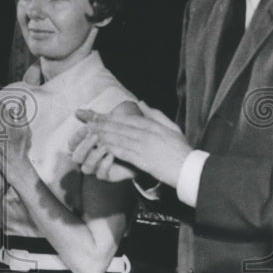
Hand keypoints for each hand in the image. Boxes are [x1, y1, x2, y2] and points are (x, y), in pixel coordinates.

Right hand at [69, 100, 149, 182]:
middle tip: (96, 136)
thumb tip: (77, 111)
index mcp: (84, 146)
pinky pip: (101, 174)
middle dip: (84, 146)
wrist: (138, 147)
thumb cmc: (120, 134)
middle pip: (77, 157)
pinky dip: (105, 165)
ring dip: (94, 156)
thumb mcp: (107, 123)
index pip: (72, 144)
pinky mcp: (107, 175)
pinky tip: (112, 155)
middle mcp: (88, 159)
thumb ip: (92, 117)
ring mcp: (96, 168)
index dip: (77, 137)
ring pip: (86, 167)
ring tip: (105, 146)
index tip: (86, 128)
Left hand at [74, 102, 190, 188]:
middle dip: (97, 122)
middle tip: (82, 119)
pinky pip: (121, 151)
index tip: (89, 114)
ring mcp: (143, 145)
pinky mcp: (142, 158)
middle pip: (116, 125)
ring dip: (99, 134)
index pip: (122, 117)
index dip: (104, 115)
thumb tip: (141, 103)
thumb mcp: (171, 127)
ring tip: (85, 131)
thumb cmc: (181, 150)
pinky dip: (108, 147)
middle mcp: (145, 132)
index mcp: (151, 124)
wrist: (191, 169)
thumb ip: (155, 114)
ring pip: (116, 136)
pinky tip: (98, 146)